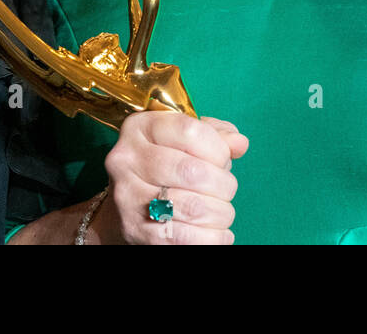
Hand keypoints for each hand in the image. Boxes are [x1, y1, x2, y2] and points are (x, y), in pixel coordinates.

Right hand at [93, 113, 248, 244]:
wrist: (127, 206)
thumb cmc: (165, 166)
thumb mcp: (185, 141)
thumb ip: (215, 135)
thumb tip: (239, 143)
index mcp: (140, 127)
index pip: (189, 131)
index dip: (218, 148)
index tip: (224, 160)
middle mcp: (126, 158)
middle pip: (192, 171)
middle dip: (223, 185)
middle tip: (227, 190)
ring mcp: (127, 195)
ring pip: (192, 206)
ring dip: (220, 213)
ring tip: (223, 212)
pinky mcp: (135, 230)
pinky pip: (185, 238)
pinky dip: (213, 238)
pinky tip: (219, 233)